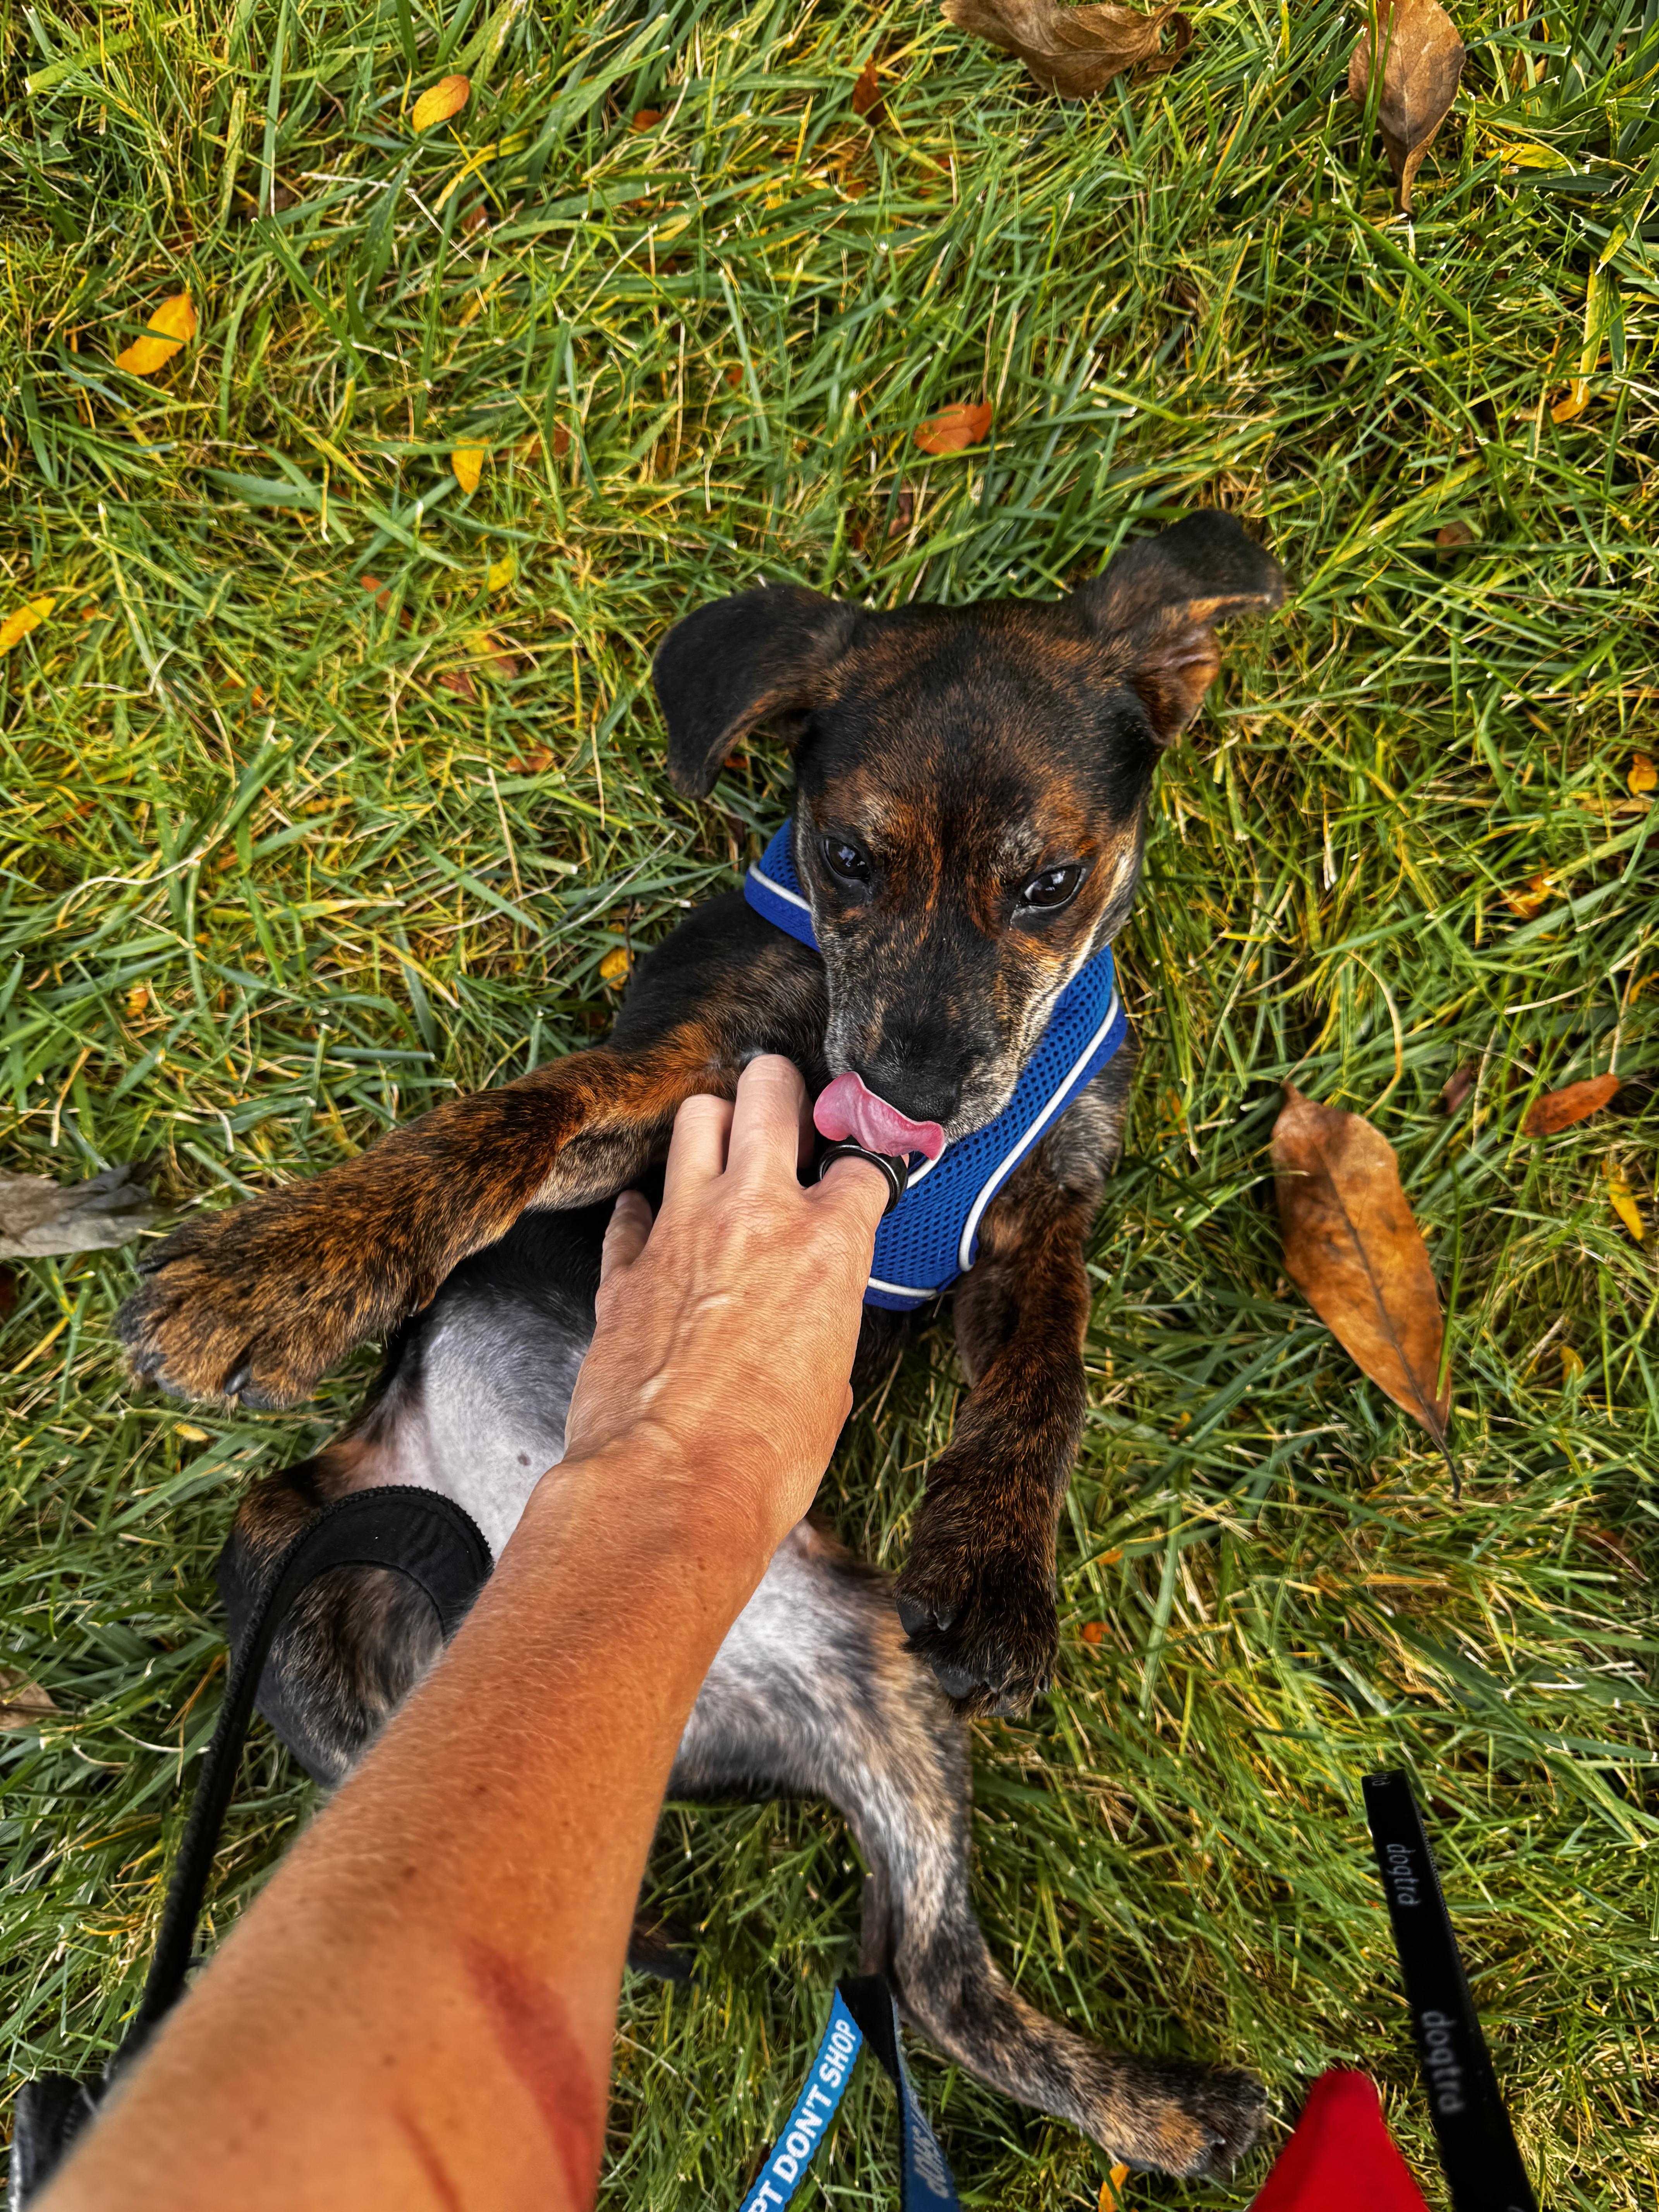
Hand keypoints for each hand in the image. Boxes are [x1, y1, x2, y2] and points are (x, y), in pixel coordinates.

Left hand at [560, 1055, 888, 1554]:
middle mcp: (757, 1213)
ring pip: (695, 1118)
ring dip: (712, 1127)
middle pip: (770, 1091)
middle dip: (781, 1088)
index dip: (864, 1164)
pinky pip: (633, 1208)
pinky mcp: (625, 1264)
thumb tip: (813, 1330)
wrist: (671, 1488)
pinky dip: (646, 1212)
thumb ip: (825, 1326)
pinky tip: (655, 1229)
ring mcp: (683, 1228)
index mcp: (828, 1243)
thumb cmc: (766, 1455)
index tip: (858, 1172)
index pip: (863, 1162)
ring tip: (720, 1153)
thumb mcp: (833, 1386)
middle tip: (783, 1106)